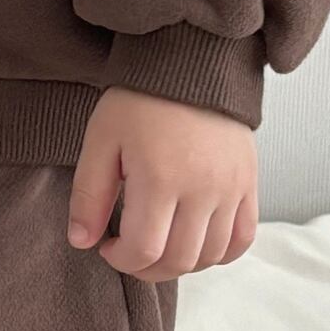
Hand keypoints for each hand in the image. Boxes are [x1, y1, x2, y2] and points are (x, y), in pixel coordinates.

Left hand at [68, 87, 257, 281]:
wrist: (189, 62)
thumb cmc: (139, 100)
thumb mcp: (101, 141)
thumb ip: (88, 195)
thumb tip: (81, 242)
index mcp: (160, 178)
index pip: (144, 252)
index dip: (120, 260)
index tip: (106, 245)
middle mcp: (202, 189)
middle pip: (178, 260)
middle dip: (146, 268)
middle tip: (129, 251)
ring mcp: (231, 188)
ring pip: (211, 256)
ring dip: (180, 263)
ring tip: (159, 244)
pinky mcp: (248, 183)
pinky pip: (243, 238)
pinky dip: (220, 252)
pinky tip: (195, 242)